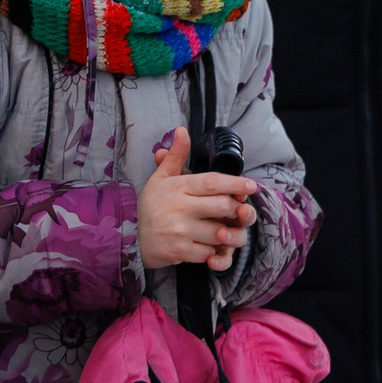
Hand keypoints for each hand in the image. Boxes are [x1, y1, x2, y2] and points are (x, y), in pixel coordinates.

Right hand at [139, 127, 257, 270]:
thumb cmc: (151, 207)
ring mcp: (180, 231)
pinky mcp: (180, 251)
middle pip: (222, 206)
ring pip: (219, 232)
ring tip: (226, 230)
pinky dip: (214, 251)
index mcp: (178, 187)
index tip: (251, 186)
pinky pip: (209, 252)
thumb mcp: (160, 178)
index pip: (212, 182)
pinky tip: (209, 245)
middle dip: (236, 209)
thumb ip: (176, 156)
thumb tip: (182, 130)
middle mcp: (180, 208)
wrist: (130, 239)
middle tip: (239, 210)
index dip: (235, 183)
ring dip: (228, 233)